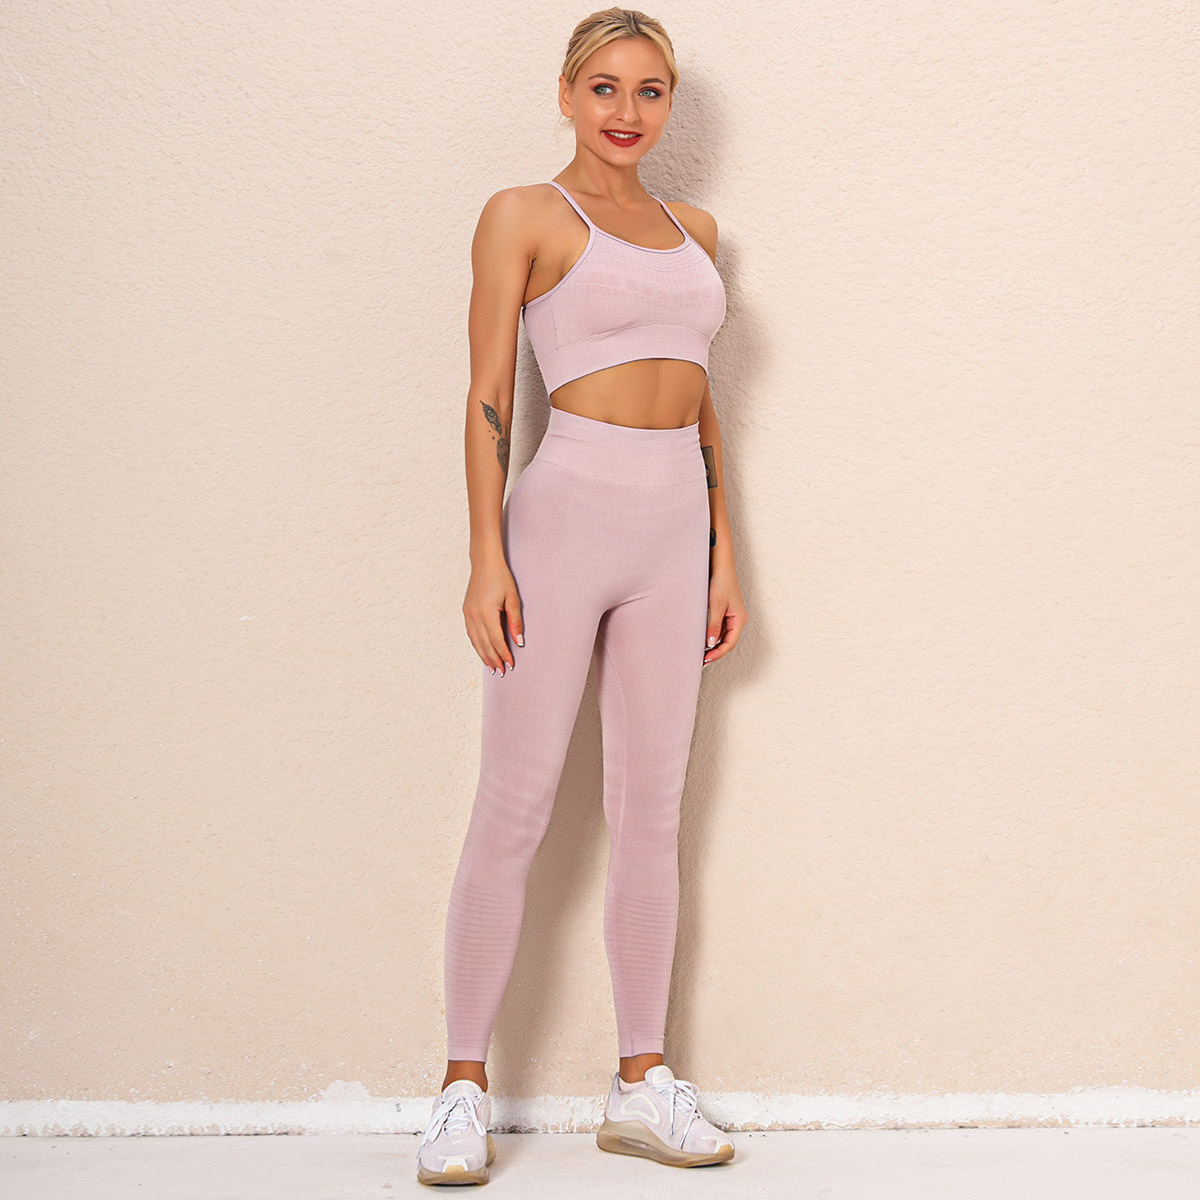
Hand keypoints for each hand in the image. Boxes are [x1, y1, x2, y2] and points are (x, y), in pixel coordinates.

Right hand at [463, 556, 522, 675]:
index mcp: (487, 613)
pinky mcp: (466, 611)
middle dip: (494, 659)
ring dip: (484, 656)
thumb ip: (515, 622)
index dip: (504, 654)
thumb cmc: (501, 578)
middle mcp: (475, 616)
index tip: (511, 664)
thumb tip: (519, 642)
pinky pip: (471, 633)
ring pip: (476, 641)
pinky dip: (477, 645)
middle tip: (501, 672)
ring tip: (492, 667)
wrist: (484, 563)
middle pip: (485, 644)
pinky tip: (482, 651)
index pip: (497, 641)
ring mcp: (468, 614)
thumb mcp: (513, 599)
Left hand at [703, 565, 746, 664]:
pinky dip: (713, 637)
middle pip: (728, 642)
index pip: (730, 643)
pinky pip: (721, 630)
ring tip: (702, 654)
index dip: (718, 653)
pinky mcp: (726, 613)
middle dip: (716, 652)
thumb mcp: (715, 606)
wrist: (721, 568)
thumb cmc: (721, 584)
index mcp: (739, 620)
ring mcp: (733, 617)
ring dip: (714, 646)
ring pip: (724, 637)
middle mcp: (738, 620)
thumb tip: (711, 643)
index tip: (706, 659)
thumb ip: (714, 625)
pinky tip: (704, 641)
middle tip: (702, 661)